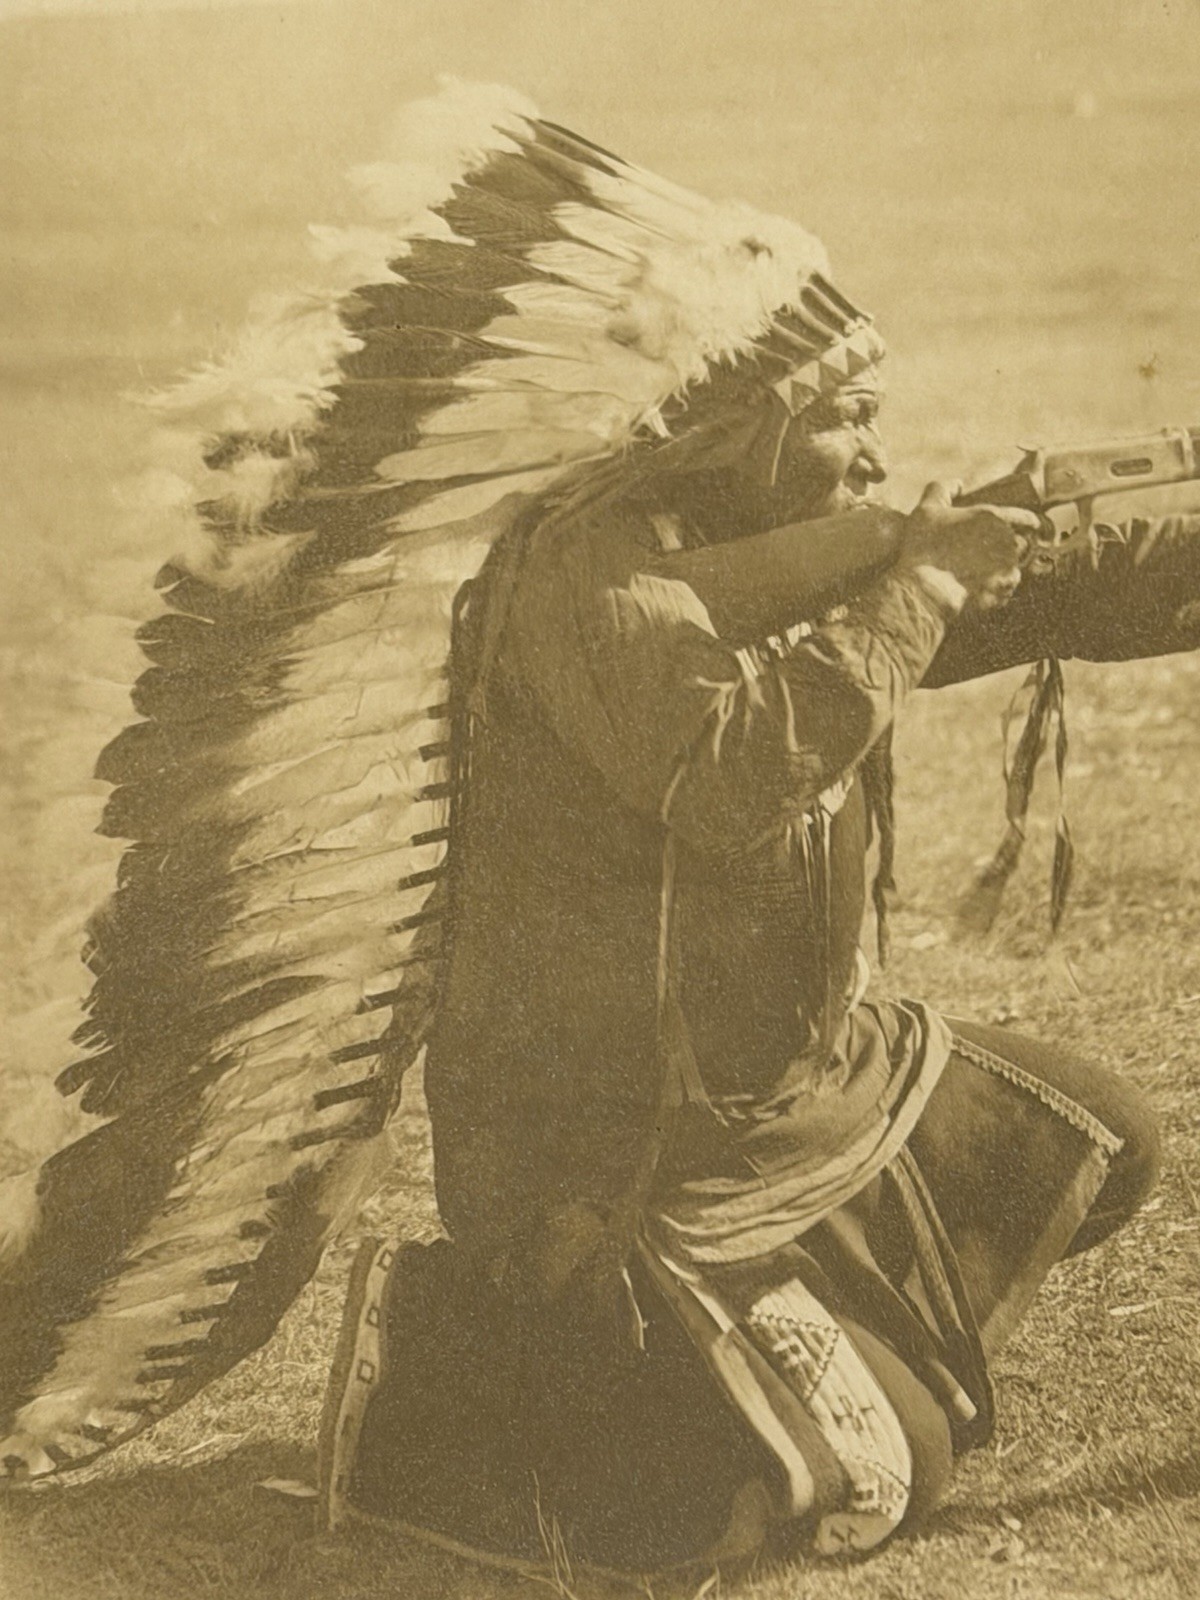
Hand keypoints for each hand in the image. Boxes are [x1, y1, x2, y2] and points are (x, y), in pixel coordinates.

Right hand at [898, 481, 1041, 610]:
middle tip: (986, 556)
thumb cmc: (923, 547)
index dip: (1029, 522)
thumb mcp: (926, 509)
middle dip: (1007, 549)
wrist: (923, 590)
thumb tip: (957, 484)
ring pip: (1012, 569)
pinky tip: (975, 591)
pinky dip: (994, 591)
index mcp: (995, 518)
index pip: (1027, 518)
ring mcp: (1007, 570)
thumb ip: (943, 489)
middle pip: (1019, 545)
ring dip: (1000, 571)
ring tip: (977, 576)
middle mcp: (1008, 543)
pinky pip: (1004, 591)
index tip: (1029, 526)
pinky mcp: (1002, 594)